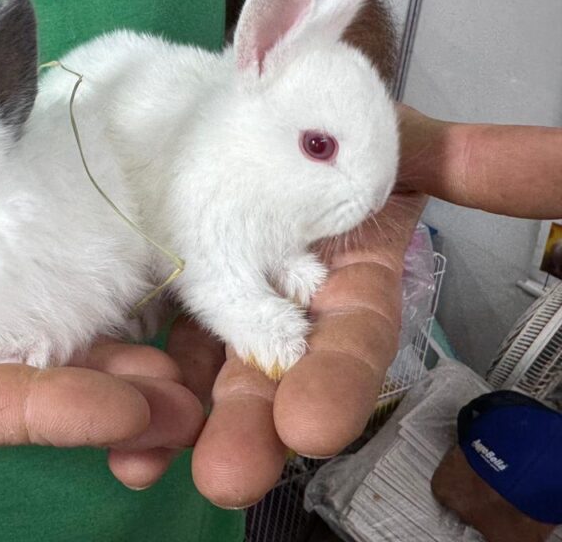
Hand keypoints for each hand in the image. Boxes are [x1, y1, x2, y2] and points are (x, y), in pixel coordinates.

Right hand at [0, 167, 203, 455]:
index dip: (30, 410)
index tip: (122, 409)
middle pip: (3, 400)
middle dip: (95, 405)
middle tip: (187, 406)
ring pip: (20, 367)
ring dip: (102, 372)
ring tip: (184, 375)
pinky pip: (13, 323)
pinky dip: (73, 327)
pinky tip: (132, 322)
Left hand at [110, 106, 561, 503]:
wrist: (265, 104)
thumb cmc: (337, 122)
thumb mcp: (402, 140)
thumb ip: (472, 162)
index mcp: (348, 280)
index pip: (351, 337)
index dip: (336, 378)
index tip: (310, 424)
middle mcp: (286, 303)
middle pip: (271, 369)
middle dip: (250, 423)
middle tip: (227, 477)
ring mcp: (222, 301)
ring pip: (202, 365)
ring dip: (178, 417)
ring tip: (143, 464)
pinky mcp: (169, 288)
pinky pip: (149, 334)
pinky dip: (131, 374)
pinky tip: (110, 426)